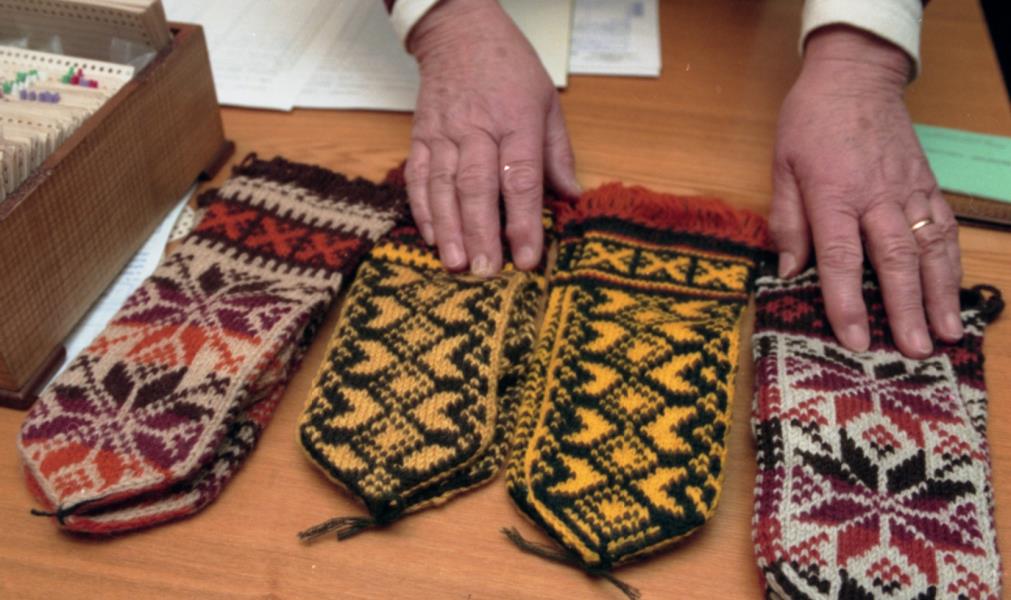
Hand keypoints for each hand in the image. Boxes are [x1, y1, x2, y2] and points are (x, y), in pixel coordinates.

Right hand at [404, 0, 579, 275]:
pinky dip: (423, 209)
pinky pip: (418, 177)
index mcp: (516, 121)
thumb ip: (557, 152)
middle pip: (478, 188)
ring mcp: (444, 133)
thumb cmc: (510, 68)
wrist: (459, 31)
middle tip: (487, 272)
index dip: (524, 222)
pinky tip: (431, 237)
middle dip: (482, 233)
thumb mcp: (546, 101)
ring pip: (444, 187)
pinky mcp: (420, 136)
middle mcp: (477, 129)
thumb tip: (571, 196)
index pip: (520, 179)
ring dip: (449, 229)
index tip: (527, 259)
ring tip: (456, 264)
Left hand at [771, 26, 962, 357]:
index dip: (845, 301)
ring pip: (929, 248)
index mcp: (833, 194)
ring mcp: (908, 191)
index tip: (854, 338)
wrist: (854, 78)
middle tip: (912, 350)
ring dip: (939, 294)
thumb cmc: (809, 123)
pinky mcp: (927, 186)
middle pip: (893, 260)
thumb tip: (788, 273)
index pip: (839, 257)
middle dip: (904, 308)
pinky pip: (944, 229)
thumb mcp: (781, 168)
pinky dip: (952, 263)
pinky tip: (955, 293)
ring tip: (945, 334)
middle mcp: (876, 197)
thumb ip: (787, 221)